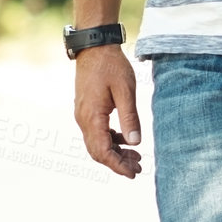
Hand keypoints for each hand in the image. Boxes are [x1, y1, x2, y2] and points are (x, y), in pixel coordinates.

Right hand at [73, 45, 142, 178]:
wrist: (94, 47)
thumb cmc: (111, 66)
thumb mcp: (125, 90)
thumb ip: (130, 117)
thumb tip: (135, 142)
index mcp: (92, 117)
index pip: (103, 152)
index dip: (118, 166)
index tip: (133, 174)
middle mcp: (83, 120)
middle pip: (98, 152)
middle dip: (118, 163)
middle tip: (139, 168)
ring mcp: (83, 115)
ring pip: (97, 143)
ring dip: (115, 153)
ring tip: (136, 156)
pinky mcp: (86, 110)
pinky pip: (96, 133)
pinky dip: (110, 141)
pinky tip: (125, 140)